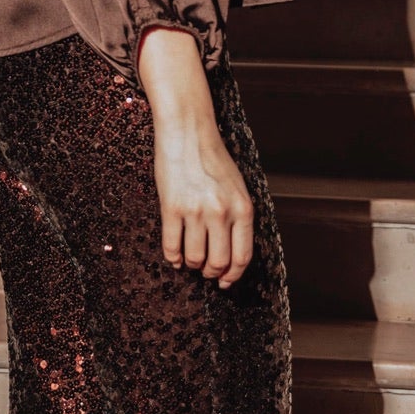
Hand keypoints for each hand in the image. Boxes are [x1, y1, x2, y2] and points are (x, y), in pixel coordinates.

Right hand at [135, 28, 254, 287]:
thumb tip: (230, 253)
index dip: (233, 274)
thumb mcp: (237, 187)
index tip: (225, 281)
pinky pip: (171, 246)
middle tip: (206, 272)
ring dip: (192, 264)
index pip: (242, 256)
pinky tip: (174, 256)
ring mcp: (196, 211)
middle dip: (212, 273)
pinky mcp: (171, 208)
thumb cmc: (212, 158)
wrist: (187, 131)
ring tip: (190, 258)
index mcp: (243, 208)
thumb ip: (237, 217)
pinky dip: (173, 257)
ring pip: (195, 258)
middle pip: (219, 262)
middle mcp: (222, 212)